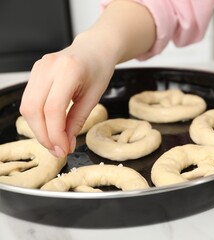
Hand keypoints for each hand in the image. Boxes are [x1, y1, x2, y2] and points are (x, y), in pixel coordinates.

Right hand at [20, 38, 114, 156]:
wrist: (94, 49)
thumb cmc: (99, 69)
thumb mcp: (94, 97)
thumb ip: (78, 120)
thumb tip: (65, 143)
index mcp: (69, 71)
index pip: (53, 109)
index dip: (55, 134)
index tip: (64, 149)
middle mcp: (49, 67)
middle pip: (33, 109)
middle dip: (44, 135)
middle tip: (58, 150)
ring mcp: (38, 68)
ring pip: (27, 107)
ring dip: (38, 129)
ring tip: (55, 141)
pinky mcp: (35, 73)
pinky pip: (29, 100)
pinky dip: (37, 118)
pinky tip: (50, 127)